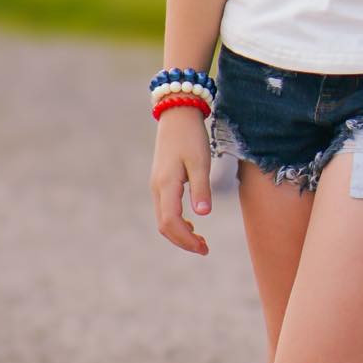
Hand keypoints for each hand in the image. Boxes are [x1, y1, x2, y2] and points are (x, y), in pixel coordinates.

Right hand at [150, 108, 213, 255]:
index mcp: (166, 185)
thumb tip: (203, 214)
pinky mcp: (161, 181)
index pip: (171, 223)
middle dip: (183, 241)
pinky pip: (165, 209)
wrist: (177, 114)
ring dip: (180, 233)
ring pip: (163, 218)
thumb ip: (201, 188)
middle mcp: (158, 188)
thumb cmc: (191, 136)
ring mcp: (157, 185)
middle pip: (164, 225)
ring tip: (200, 241)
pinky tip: (192, 223)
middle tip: (205, 249)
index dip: (186, 240)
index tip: (204, 248)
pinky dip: (177, 222)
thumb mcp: (201, 161)